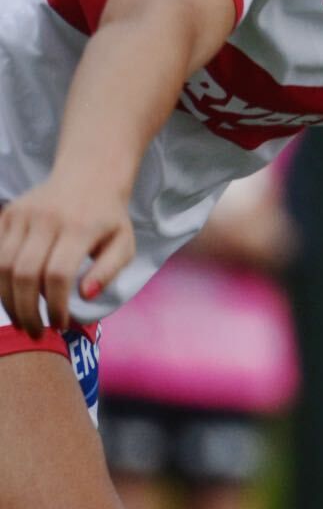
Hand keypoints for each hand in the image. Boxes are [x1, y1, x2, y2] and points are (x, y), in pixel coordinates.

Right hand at [0, 173, 133, 334]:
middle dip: (26, 310)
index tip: (61, 324)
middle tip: (35, 332)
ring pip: (2, 265)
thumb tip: (85, 295)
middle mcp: (46, 220)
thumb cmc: (109, 218)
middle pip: (23, 273)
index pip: (58, 275)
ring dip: (7, 299)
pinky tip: (10, 297)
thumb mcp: (124, 244)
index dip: (55, 305)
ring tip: (21, 320)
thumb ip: (109, 271)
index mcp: (79, 228)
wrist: (88, 176)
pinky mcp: (7, 214)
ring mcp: (22, 215)